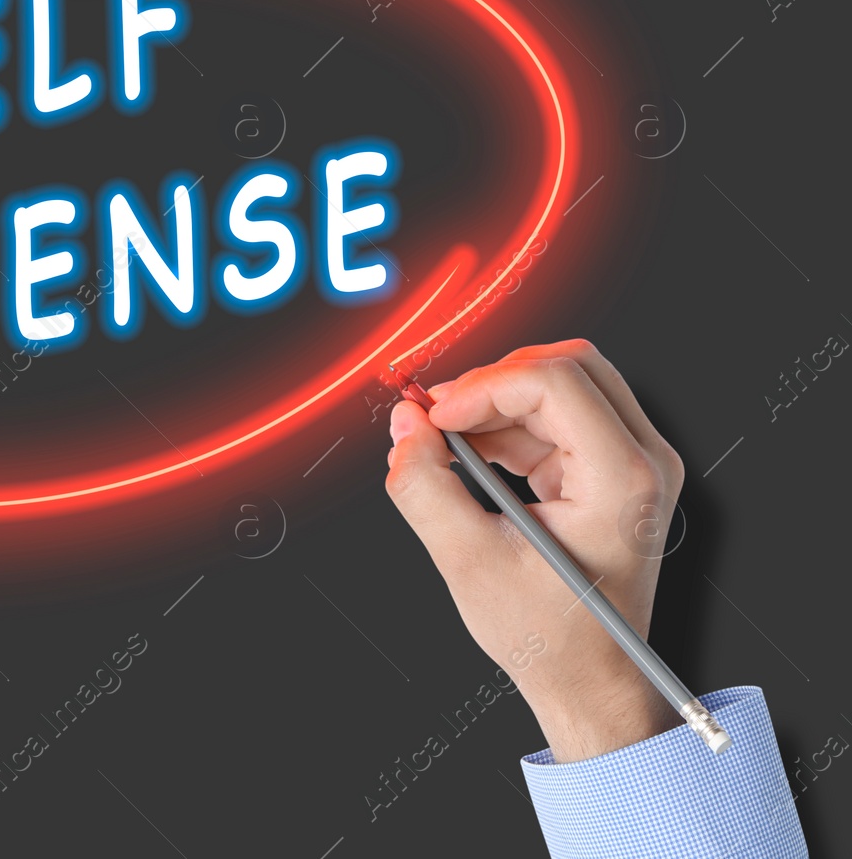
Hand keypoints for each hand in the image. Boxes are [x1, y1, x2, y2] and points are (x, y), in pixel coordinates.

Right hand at [383, 340, 684, 761]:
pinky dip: (507, 425)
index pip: (553, 382)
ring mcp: (635, 465)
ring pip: (561, 386)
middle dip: (491, 382)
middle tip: (438, 415)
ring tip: (445, 439)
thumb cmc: (551, 638)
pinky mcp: (613, 472)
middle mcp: (643, 462)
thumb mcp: (468, 562)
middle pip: (566, 367)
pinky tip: (470, 456)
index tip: (435, 415)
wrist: (591, 681)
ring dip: (496, 402)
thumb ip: (425, 487)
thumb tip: (405, 428)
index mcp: (622, 480)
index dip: (482, 387)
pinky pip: (558, 417)